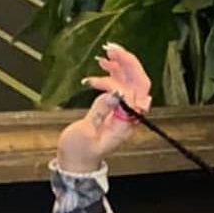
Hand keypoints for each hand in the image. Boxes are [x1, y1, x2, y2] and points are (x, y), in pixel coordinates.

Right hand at [55, 44, 152, 173]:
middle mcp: (128, 117)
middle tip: (112, 49)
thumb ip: (99, 111)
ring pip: (130, 84)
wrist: (76, 163)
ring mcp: (122, 112)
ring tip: (107, 53)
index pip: (134, 95)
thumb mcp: (86, 132)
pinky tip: (103, 65)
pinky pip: (120, 88)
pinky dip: (113, 75)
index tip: (104, 71)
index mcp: (125, 124)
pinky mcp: (114, 109)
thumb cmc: (79, 152)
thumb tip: (113, 93)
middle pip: (138, 85)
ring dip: (120, 66)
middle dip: (128, 65)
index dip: (123, 80)